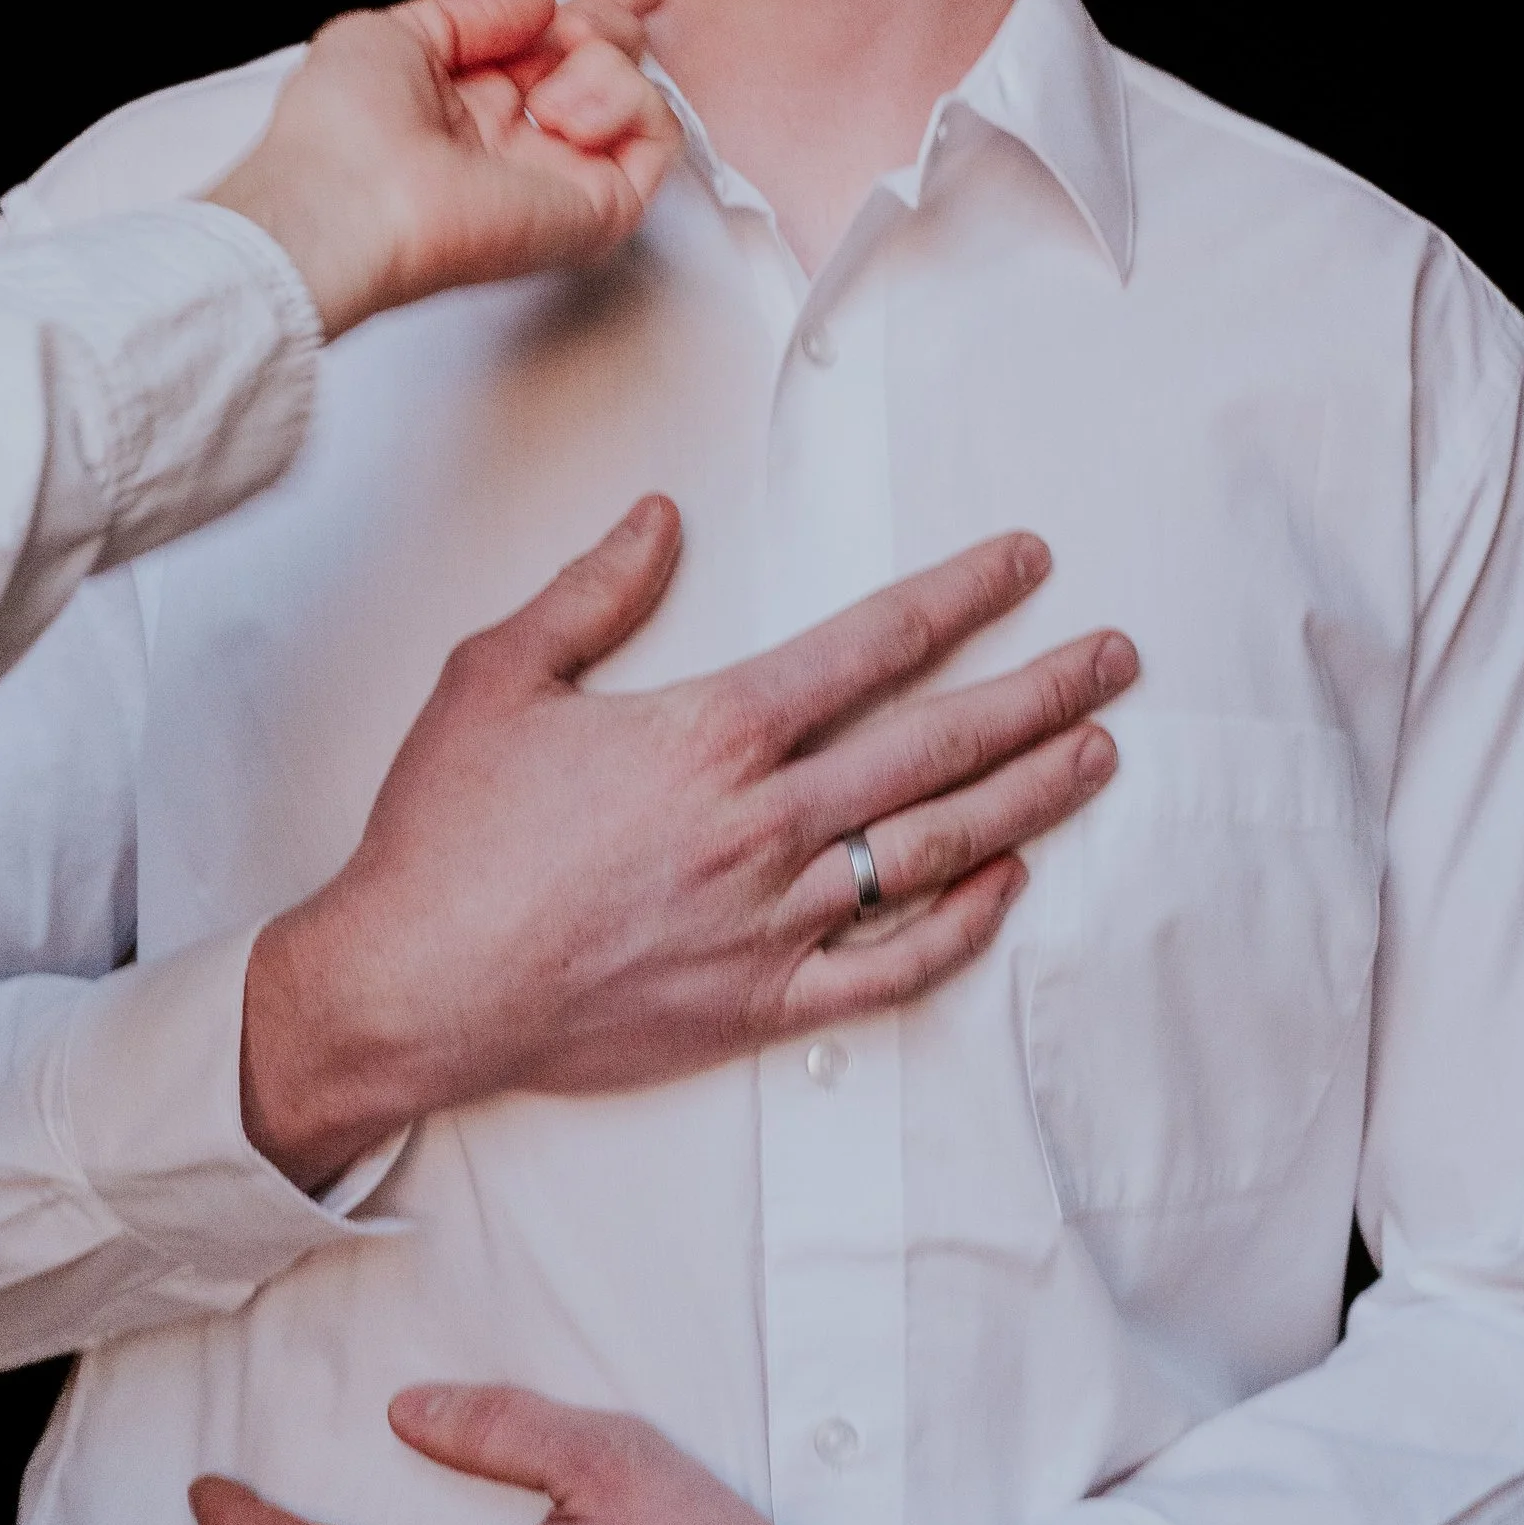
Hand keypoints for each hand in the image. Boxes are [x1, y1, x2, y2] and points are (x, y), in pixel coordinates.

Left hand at [206, 0, 678, 335]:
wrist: (346, 200)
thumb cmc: (341, 129)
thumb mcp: (389, 33)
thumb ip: (471, 11)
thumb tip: (540, 4)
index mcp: (472, 105)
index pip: (551, 54)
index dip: (596, 16)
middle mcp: (521, 143)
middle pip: (605, 69)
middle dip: (615, 23)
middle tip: (604, 12)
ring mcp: (564, 179)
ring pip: (637, 93)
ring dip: (603, 62)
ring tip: (546, 88)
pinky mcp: (599, 209)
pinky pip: (657, 136)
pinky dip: (625, 102)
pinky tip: (562, 116)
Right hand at [241, 501, 1134, 1187]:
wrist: (409, 987)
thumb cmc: (445, 837)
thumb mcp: (498, 675)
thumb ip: (593, 592)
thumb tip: (662, 521)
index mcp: (709, 735)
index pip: (871, 645)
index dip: (961, 596)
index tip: (1027, 565)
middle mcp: (761, 824)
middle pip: (934, 745)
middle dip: (1037, 692)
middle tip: (1114, 658)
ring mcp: (770, 921)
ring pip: (933, 849)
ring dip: (1026, 796)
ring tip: (1096, 754)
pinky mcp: (759, 1003)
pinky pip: (889, 968)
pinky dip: (960, 927)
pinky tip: (1008, 885)